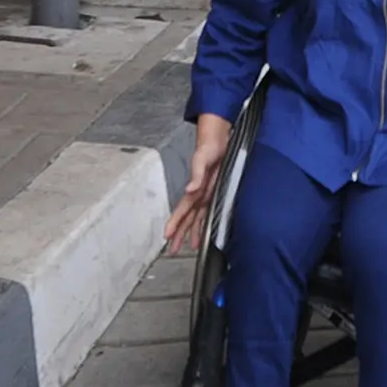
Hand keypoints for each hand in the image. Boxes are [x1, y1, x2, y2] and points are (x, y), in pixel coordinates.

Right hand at [164, 114, 232, 253]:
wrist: (219, 137)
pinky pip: (207, 210)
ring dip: (193, 231)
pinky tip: (206, 229)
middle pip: (188, 218)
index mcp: (195, 188)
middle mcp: (199, 193)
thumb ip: (197, 174)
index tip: (168, 236)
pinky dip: (205, 222)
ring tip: (191, 246)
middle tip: (173, 249)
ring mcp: (206, 193)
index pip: (183, 210)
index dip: (176, 223)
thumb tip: (190, 189)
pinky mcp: (214, 190)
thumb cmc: (209, 145)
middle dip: (180, 234)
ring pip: (197, 217)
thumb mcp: (202, 158)